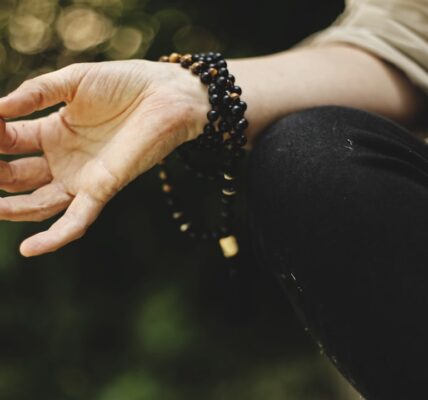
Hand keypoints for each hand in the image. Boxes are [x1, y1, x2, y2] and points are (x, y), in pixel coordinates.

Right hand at [0, 60, 209, 256]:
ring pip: (37, 204)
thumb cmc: (124, 84)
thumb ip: (34, 94)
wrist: (165, 95)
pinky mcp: (102, 190)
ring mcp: (82, 178)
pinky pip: (76, 219)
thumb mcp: (72, 82)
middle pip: (15, 176)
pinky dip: (55, 237)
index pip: (7, 142)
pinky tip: (28, 249)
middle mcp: (63, 159)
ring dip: (9, 208)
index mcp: (53, 132)